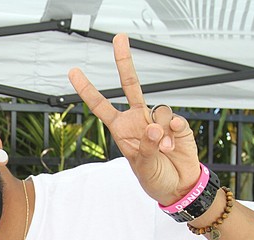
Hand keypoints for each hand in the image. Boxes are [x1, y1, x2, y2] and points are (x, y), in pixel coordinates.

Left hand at [68, 33, 201, 204]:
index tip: (74, 71)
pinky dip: (175, 130)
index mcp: (121, 130)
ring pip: (158, 109)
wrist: (179, 186)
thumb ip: (146, 146)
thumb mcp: (143, 167)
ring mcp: (158, 120)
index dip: (88, 89)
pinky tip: (174, 144)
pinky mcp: (177, 125)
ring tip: (163, 150)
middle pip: (131, 85)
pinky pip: (174, 118)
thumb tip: (154, 126)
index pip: (101, 105)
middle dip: (124, 61)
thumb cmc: (154, 178)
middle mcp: (138, 120)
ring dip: (161, 132)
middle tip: (119, 38)